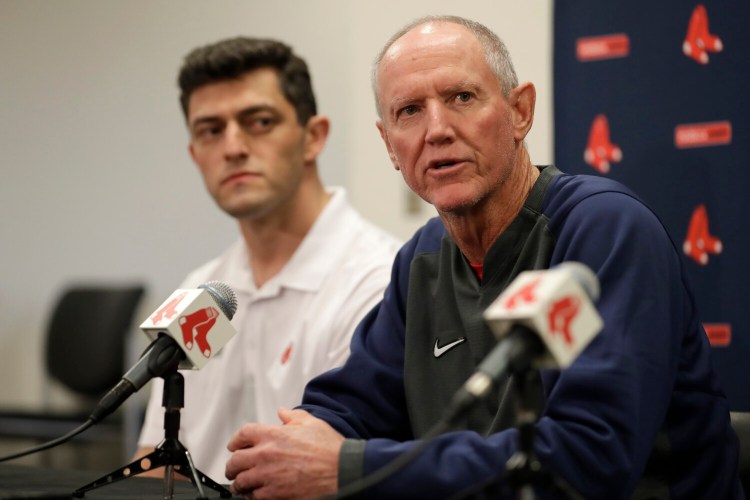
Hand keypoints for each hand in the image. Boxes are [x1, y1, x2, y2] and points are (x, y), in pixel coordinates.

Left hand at [226, 407, 343, 498]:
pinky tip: (254, 494)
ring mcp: (269, 475)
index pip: (243, 434)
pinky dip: (252, 496)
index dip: (235, 440)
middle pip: (236, 460)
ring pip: (241, 481)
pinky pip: (254, 496)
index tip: (234, 446)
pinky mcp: (275, 493)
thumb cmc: (328, 447)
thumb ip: (292, 416)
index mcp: (273, 434)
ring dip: (239, 483)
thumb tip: (282, 412)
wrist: (340, 469)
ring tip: (240, 485)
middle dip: (232, 466)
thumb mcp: (310, 422)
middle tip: (233, 469)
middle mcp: (266, 454)